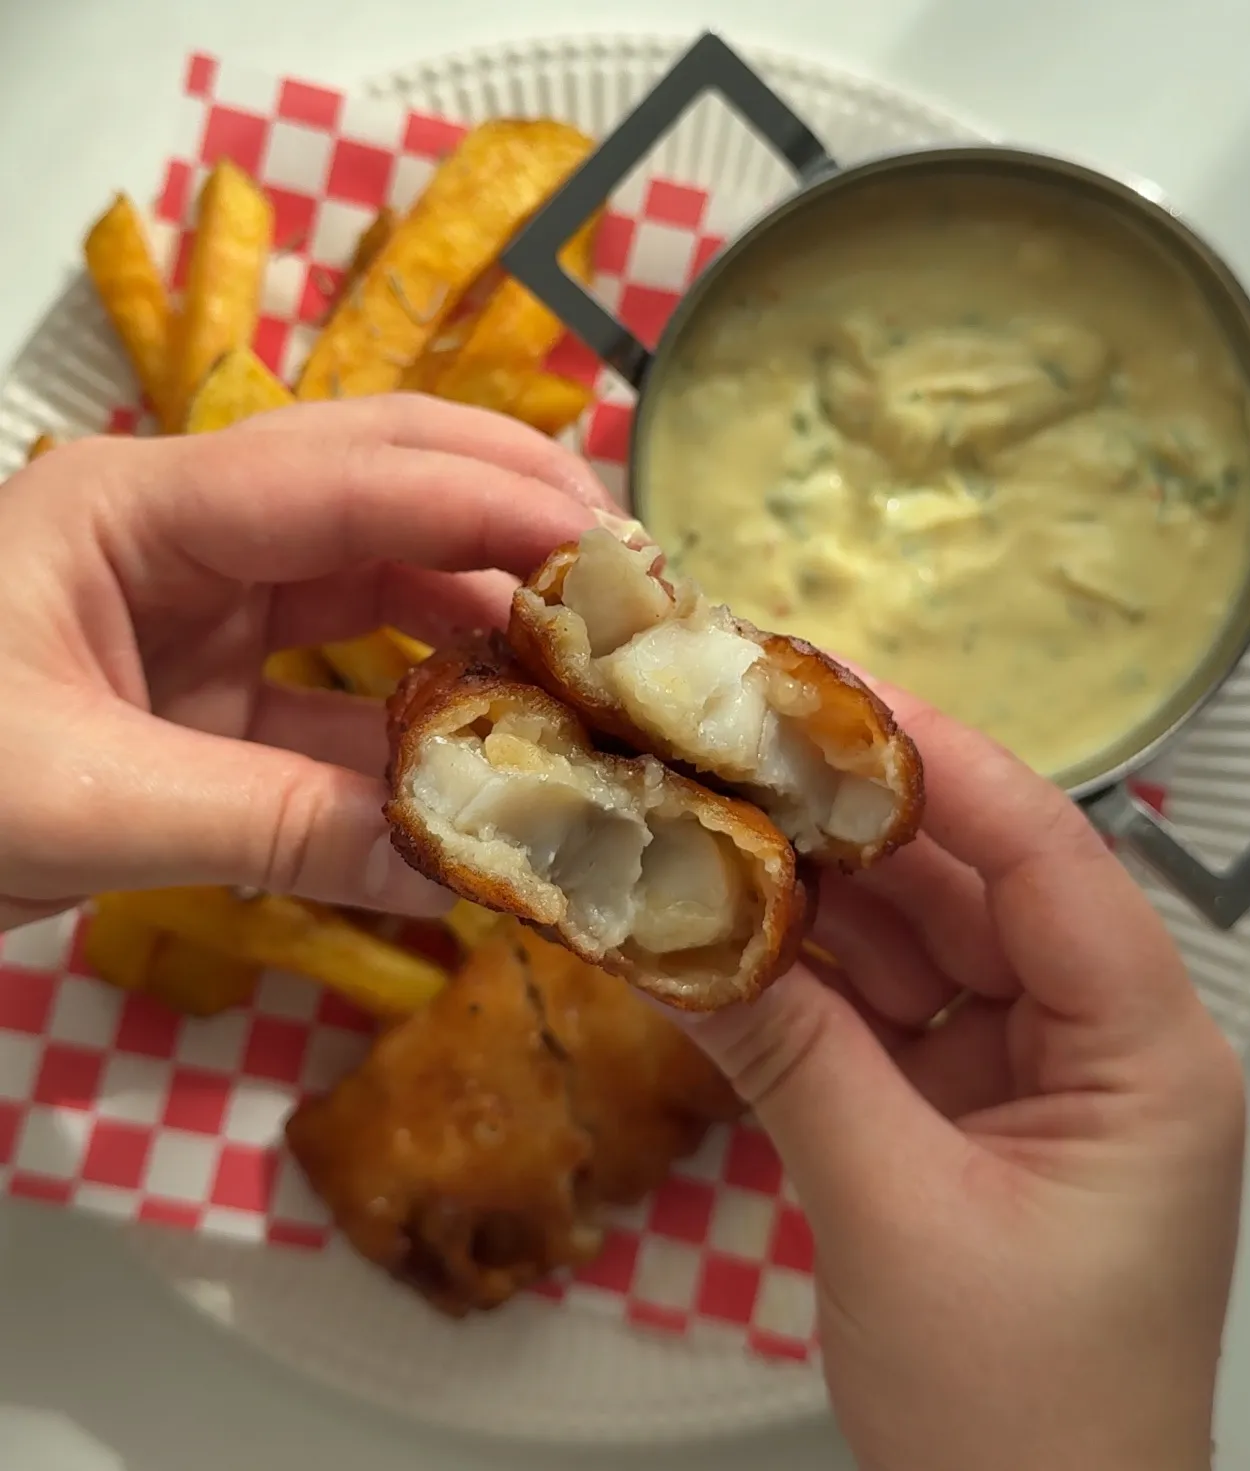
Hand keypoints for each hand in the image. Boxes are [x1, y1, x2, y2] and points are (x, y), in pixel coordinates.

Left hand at [0, 395, 602, 931]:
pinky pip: (348, 687)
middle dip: (509, 514)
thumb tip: (473, 867)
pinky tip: (498, 749)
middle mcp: (187, 530)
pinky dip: (426, 719)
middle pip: (381, 479)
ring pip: (379, 578)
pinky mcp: (213, 685)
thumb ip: (281, 830)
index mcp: (138, 507)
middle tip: (629, 575)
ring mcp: (203, 606)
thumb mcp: (83, 805)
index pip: (350, 475)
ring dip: (485, 613)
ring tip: (592, 658)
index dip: (491, 502)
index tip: (613, 550)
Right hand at [692, 694, 1242, 1470]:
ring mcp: (1022, 1071)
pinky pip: (877, 1010)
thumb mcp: (895, 1218)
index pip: (1048, 859)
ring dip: (812, 893)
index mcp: (1144, 1052)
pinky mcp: (958, 1108)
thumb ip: (789, 1058)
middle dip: (848, 818)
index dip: (939, 764)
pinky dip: (801, 976)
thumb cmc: (1022, 1421)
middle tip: (736, 745)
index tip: (831, 694)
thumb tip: (674, 934)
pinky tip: (722, 929)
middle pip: (969, 885)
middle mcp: (1096, 1039)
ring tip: (706, 819)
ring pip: (912, 941)